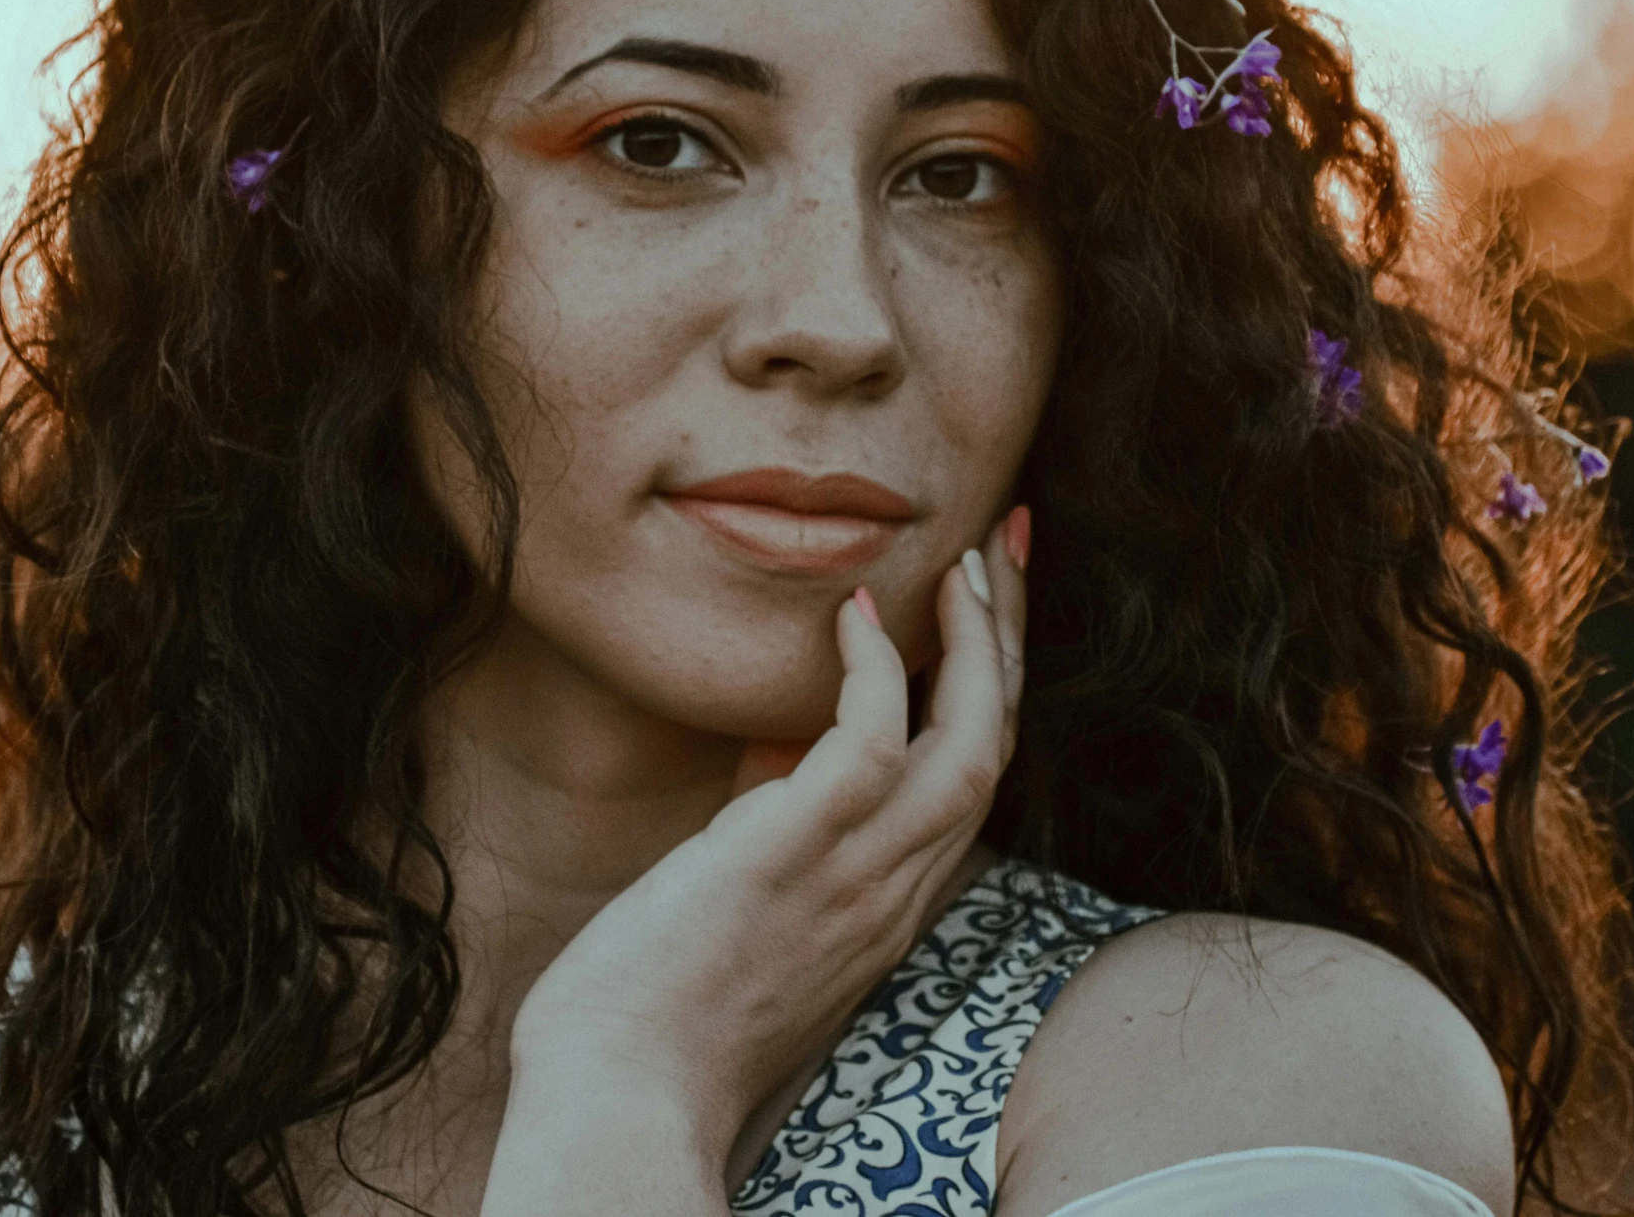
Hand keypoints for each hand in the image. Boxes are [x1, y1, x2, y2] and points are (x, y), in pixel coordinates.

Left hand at [487, 506, 1030, 1203]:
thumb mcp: (750, 895)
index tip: (989, 597)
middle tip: (1008, 538)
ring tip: (966, 559)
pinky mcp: (790, 857)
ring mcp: (853, 877)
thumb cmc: (662, 1004)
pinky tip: (856, 612)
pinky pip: (867, 744)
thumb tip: (776, 738)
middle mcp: (896, 890)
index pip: (975, 774)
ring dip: (978, 642)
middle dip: (1012, 632)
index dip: (995, 680)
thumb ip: (779, 819)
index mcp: (891, 901)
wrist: (621, 1094)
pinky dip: (874, 671)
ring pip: (968, 742)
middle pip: (996, 742)